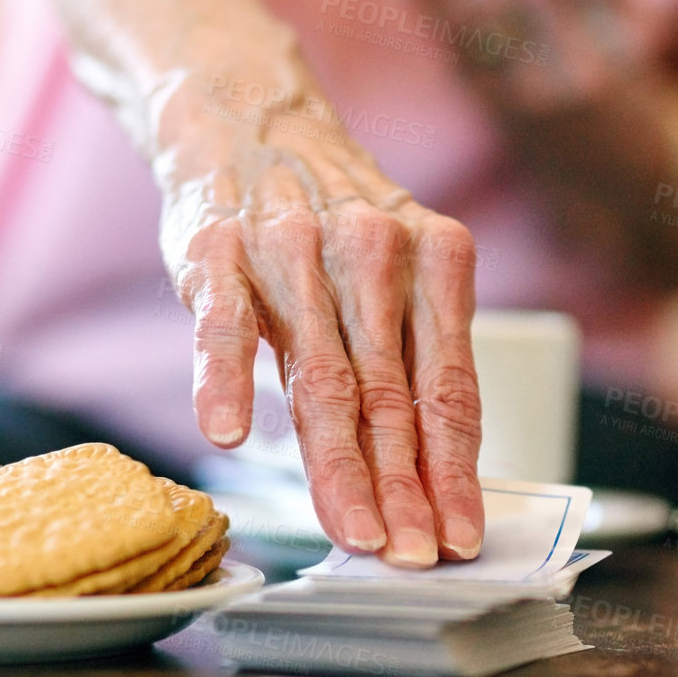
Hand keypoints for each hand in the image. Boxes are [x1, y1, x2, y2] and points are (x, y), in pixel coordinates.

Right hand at [152, 42, 483, 566]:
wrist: (246, 120)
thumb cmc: (332, 225)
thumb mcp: (395, 275)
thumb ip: (411, 361)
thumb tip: (432, 481)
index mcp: (436, 261)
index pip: (449, 389)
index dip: (455, 472)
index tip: (458, 536)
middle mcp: (375, 252)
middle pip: (393, 397)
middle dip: (405, 488)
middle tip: (412, 556)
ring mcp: (294, 249)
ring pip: (322, 376)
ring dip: (339, 465)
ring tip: (354, 531)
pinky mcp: (219, 249)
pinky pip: (226, 325)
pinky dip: (227, 380)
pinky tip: (233, 437)